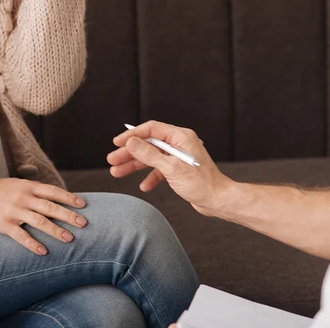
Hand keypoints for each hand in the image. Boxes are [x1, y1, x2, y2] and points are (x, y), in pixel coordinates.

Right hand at [0, 178, 87, 254]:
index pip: (53, 191)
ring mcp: (13, 211)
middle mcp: (22, 198)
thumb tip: (55, 197)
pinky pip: (21, 236)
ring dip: (55, 231)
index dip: (69, 198)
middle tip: (83, 223)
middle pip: (50, 207)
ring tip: (69, 239)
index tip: (83, 205)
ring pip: (39, 221)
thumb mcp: (16, 184)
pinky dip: (33, 244)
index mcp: (27, 187)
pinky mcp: (4, 224)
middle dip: (68, 215)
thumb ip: (34, 190)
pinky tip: (43, 251)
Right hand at [107, 121, 235, 217]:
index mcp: (180, 137)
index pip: (151, 129)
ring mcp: (178, 157)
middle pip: (148, 144)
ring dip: (134, 165)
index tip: (117, 142)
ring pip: (151, 158)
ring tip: (116, 173)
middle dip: (129, 153)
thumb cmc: (201, 183)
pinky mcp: (179, 170)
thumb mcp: (171, 167)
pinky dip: (150, 177)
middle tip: (112, 160)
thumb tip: (131, 142)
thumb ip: (149, 154)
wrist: (218, 201)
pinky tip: (143, 186)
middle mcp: (179, 144)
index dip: (132, 135)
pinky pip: (159, 169)